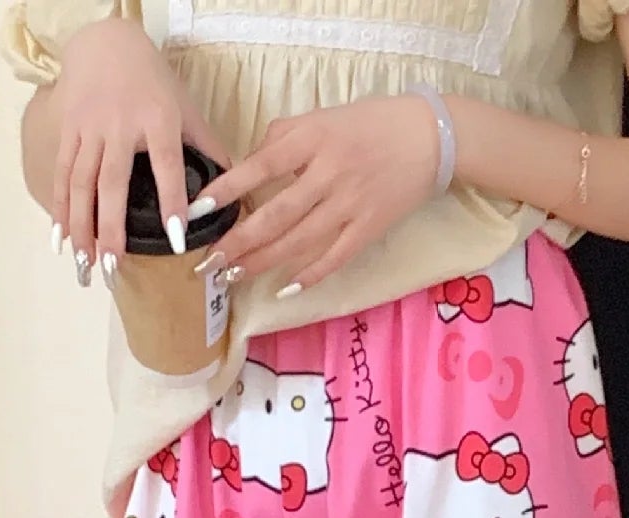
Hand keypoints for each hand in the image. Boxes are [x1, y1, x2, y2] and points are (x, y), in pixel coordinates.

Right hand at [22, 19, 229, 270]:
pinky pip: (63, 173)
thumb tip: (233, 189)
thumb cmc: (153, 82)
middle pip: (113, 182)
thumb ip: (208, 148)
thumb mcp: (186, 108)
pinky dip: (59, 206)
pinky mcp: (68, 129)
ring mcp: (90, 127)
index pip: (167, 166)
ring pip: (82, 182)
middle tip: (112, 266)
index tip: (176, 240)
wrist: (106, 42)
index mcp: (157, 120)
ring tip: (85, 262)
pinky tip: (61, 238)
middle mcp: (120, 125)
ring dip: (81, 225)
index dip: (171, 202)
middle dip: (111, 227)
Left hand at [196, 95, 441, 292]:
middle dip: (238, 241)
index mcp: (313, 139)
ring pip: (299, 241)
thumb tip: (250, 166)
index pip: (261, 166)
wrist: (430, 137)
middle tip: (206, 262)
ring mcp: (350, 204)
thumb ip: (283, 138)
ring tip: (233, 275)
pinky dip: (309, 276)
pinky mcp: (369, 228)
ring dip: (263, 262)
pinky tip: (284, 289)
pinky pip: (334, 258)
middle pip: (276, 215)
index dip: (227, 191)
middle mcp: (329, 173)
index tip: (198, 211)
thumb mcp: (322, 117)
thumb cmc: (370, 124)